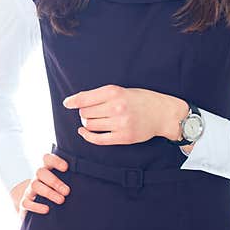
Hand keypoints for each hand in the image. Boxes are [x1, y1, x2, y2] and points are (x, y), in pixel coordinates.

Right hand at [9, 152, 70, 219]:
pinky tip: (47, 210)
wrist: (37, 205)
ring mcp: (29, 189)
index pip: (46, 158)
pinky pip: (26, 202)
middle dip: (54, 181)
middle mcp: (37, 177)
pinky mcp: (24, 202)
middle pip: (40, 172)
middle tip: (67, 191)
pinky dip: (36, 206)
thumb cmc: (57, 192)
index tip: (66, 168)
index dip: (55, 161)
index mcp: (47, 169)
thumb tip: (94, 174)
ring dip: (48, 192)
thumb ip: (73, 177)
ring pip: (35, 185)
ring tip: (61, 200)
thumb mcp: (63, 182)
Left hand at [63, 84, 187, 145]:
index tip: (67, 103)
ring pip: (90, 125)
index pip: (85, 98)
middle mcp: (117, 107)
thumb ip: (101, 95)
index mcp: (114, 92)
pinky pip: (98, 139)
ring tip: (94, 120)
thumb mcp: (121, 90)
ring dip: (87, 124)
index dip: (72, 101)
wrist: (163, 113)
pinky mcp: (123, 137)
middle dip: (84, 113)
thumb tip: (76, 101)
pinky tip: (84, 132)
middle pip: (85, 113)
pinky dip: (87, 136)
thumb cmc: (140, 99)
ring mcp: (120, 123)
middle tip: (90, 112)